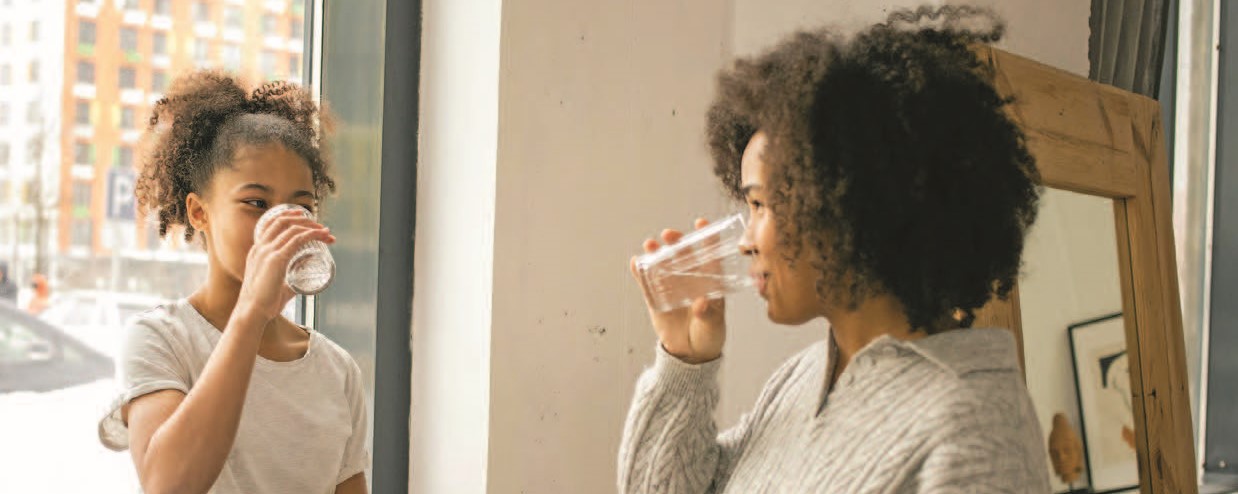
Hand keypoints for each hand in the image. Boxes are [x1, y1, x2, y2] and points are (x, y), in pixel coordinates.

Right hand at [235, 209, 334, 323]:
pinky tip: (322, 236)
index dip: (288, 216)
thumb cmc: (264, 302)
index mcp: (256, 251)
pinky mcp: (276, 260)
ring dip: (313, 228)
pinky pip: (297, 240)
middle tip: (321, 228)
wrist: (252, 312)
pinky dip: (312, 235)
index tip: (304, 217)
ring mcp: (267, 252)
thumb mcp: (277, 285)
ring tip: (327, 233)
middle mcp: (260, 248)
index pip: (271, 224)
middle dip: (305, 221)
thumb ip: (290, 281)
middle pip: (283, 222)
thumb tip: (304, 281)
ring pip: (293, 229)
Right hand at [630, 218, 725, 363]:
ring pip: (663, 265)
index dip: (707, 239)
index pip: (709, 256)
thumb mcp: (712, 326)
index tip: (702, 223)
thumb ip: (707, 314)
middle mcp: (690, 281)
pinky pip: (647, 283)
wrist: (690, 354)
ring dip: (656, 253)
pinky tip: (635, 262)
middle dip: (676, 242)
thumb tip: (700, 303)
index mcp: (709, 282)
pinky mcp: (656, 299)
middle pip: (682, 256)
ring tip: (650, 244)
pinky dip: (640, 273)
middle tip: (670, 234)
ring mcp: (672, 288)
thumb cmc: (708, 335)